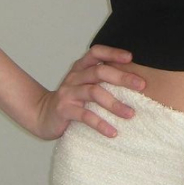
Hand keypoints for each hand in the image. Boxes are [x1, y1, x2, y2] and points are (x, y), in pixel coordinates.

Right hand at [31, 45, 145, 141]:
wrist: (42, 115)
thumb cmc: (72, 99)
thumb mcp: (85, 84)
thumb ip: (102, 79)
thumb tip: (135, 80)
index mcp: (81, 67)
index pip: (96, 52)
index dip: (112, 53)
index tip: (131, 58)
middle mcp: (74, 76)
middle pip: (99, 71)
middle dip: (122, 78)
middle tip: (141, 85)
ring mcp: (68, 92)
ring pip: (94, 93)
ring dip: (114, 104)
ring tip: (131, 114)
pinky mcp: (64, 110)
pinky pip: (85, 116)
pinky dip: (100, 124)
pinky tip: (113, 132)